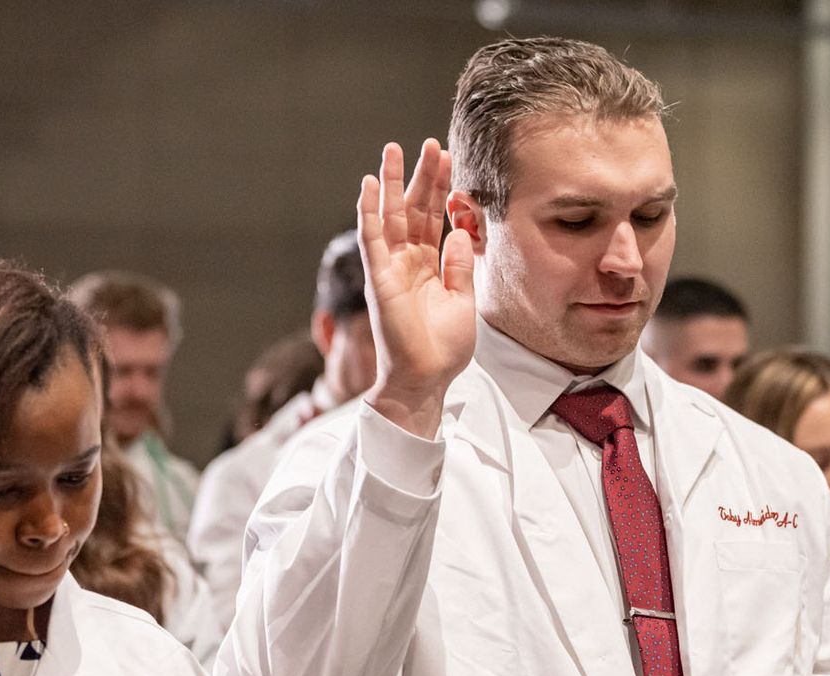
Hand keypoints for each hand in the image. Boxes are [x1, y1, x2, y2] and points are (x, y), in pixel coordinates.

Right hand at [357, 139, 476, 437]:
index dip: (442, 189)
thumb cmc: (442, 348)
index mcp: (429, 265)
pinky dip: (367, 211)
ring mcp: (391, 267)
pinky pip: (371, 239)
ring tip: (391, 149)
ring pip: (390, 216)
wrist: (425, 378)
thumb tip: (458, 231)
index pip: (435, 218)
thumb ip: (459, 266)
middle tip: (429, 143)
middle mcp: (407, 261)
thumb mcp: (463, 301)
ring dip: (390, 183)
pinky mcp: (378, 278)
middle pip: (414, 209)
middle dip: (421, 176)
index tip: (450, 159)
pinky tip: (366, 185)